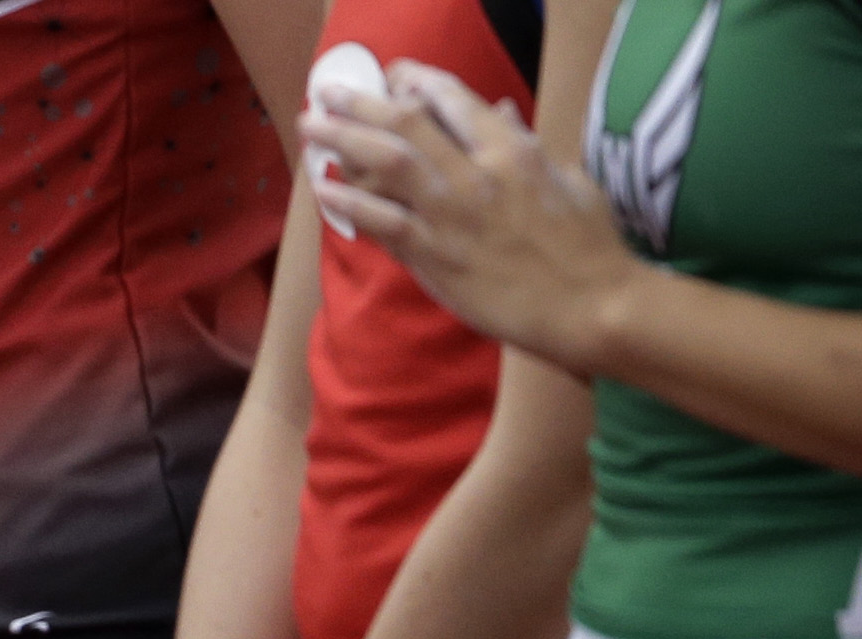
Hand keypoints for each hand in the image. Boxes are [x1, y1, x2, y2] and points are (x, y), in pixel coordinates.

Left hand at [303, 61, 640, 369]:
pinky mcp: (434, 257)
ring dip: (343, 141)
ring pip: (386, 164)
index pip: (454, 99)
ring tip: (311, 127)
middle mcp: (477, 174)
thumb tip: (499, 112)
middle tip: (327, 93)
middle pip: (408, 124)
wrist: (587, 305)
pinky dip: (349, 201)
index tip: (391, 73)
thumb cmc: (586, 244)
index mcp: (514, 149)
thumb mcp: (565, 178)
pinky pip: (381, 221)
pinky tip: (323, 187)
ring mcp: (452, 215)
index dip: (416, 80)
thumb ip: (524, 143)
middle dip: (362, 102)